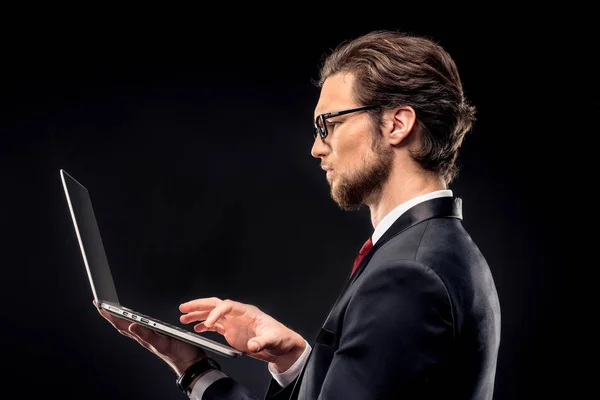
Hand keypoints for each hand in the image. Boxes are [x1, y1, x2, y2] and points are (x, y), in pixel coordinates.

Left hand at [93, 300, 204, 374]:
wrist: (190, 362)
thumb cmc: (179, 354)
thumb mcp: (162, 343)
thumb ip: (148, 335)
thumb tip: (132, 325)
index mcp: (143, 336)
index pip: (121, 323)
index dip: (110, 314)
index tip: (100, 305)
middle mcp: (144, 336)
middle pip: (122, 324)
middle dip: (110, 314)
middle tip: (100, 304)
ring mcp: (149, 337)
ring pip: (129, 326)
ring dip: (119, 318)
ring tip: (111, 310)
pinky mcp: (157, 336)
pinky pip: (140, 327)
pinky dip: (132, 321)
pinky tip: (132, 320)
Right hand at [180, 298, 305, 371]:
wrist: (282, 346)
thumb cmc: (280, 338)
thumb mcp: (273, 340)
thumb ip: (262, 342)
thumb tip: (253, 345)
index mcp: (247, 312)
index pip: (227, 306)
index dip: (216, 313)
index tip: (208, 323)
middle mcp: (238, 314)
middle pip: (216, 305)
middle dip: (199, 305)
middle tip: (184, 308)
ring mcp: (234, 322)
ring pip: (213, 314)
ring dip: (198, 314)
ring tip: (184, 317)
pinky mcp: (232, 331)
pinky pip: (215, 325)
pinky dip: (204, 325)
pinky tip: (196, 328)